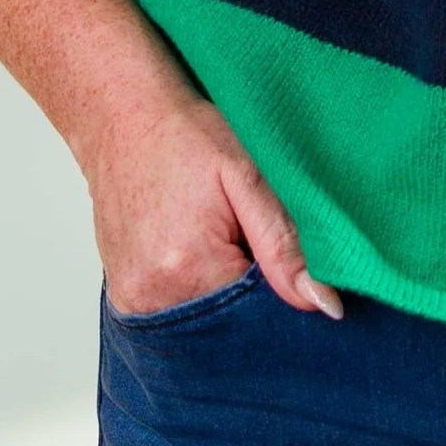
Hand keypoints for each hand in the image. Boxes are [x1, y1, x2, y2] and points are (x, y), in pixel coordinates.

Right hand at [73, 81, 342, 321]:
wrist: (121, 117)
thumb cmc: (183, 136)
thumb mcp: (246, 177)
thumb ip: (283, 246)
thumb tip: (324, 306)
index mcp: (191, 267)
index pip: (262, 318)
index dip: (283, 296)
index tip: (285, 262)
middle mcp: (155, 295)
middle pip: (230, 328)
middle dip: (252, 301)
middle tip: (248, 242)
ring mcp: (134, 300)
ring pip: (204, 324)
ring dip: (223, 297)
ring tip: (219, 242)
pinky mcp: (123, 296)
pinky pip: (174, 315)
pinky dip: (196, 294)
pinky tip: (196, 253)